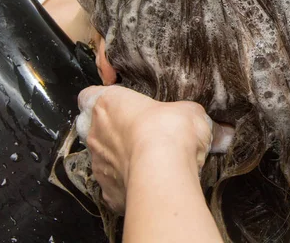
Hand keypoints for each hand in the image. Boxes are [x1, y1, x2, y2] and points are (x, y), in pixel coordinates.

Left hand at [76, 85, 233, 213]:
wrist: (164, 171)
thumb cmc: (170, 130)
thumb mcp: (189, 111)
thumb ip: (187, 113)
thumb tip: (198, 120)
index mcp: (109, 104)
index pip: (90, 96)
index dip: (106, 102)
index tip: (123, 106)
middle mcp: (95, 133)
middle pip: (97, 129)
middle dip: (118, 132)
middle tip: (145, 136)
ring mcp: (98, 164)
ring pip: (104, 160)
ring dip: (122, 160)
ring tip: (150, 163)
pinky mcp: (107, 192)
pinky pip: (115, 186)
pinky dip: (128, 185)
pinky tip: (148, 183)